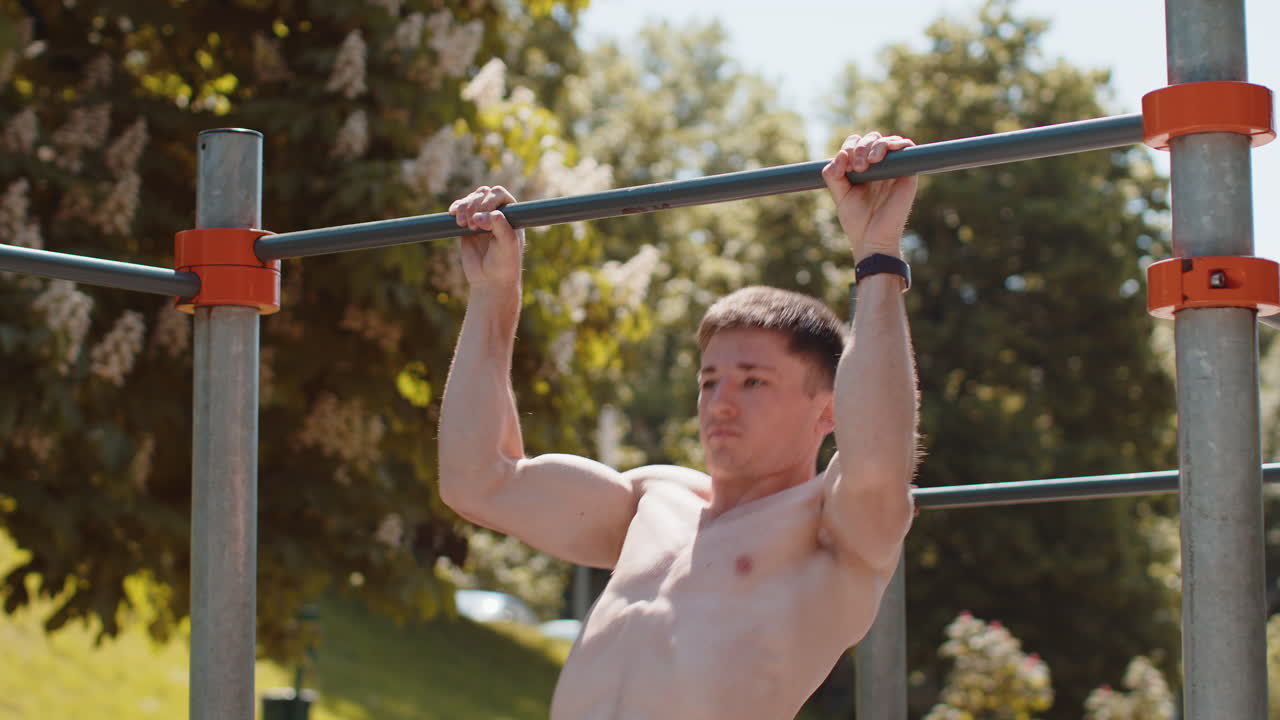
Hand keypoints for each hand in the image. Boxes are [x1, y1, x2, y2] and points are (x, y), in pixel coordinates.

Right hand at [449, 185, 523, 289]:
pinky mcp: (467, 225)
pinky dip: (456, 209)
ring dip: (464, 207)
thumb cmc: (504, 263)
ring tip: (463, 224)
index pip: (499, 194)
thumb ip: (499, 226)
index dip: (489, 201)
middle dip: (474, 205)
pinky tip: (453, 214)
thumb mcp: (507, 245)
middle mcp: (497, 213)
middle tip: (472, 225)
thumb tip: (480, 215)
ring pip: (471, 199)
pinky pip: (460, 209)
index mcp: (511, 214)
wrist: (490, 281)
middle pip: (483, 194)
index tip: (484, 218)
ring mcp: (482, 217)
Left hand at [821, 132, 917, 261]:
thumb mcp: (839, 195)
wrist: (872, 239)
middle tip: (856, 168)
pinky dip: (895, 144)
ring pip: (887, 140)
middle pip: (872, 138)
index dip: (849, 147)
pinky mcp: (908, 173)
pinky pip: (907, 146)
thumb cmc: (857, 220)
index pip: (856, 143)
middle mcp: (879, 166)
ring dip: (874, 145)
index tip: (843, 167)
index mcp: (863, 169)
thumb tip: (840, 155)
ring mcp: (894, 168)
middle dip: (860, 147)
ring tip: (867, 164)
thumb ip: (833, 174)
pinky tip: (879, 157)